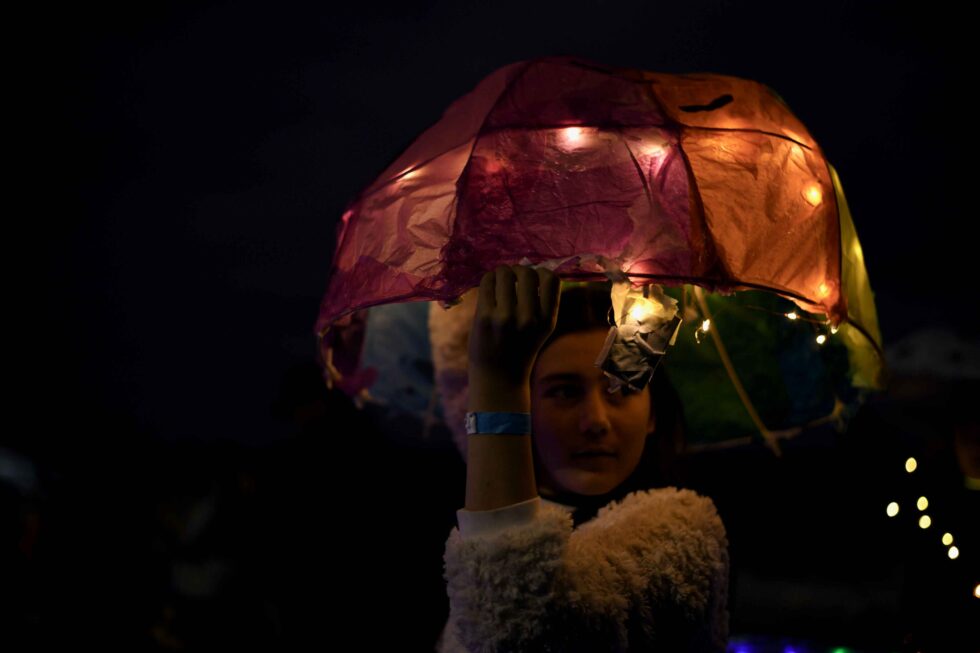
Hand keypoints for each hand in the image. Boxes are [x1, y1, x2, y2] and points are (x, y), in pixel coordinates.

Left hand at [468, 264, 561, 388]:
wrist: (498, 379)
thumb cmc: (520, 351)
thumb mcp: (542, 330)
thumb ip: (541, 304)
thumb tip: (532, 270)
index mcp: (547, 321)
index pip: (551, 280)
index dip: (541, 273)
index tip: (532, 279)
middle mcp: (529, 318)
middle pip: (527, 273)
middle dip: (519, 270)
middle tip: (512, 277)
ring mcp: (505, 317)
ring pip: (505, 273)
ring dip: (502, 272)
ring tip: (499, 280)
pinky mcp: (484, 317)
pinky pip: (487, 282)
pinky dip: (489, 279)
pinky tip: (489, 286)